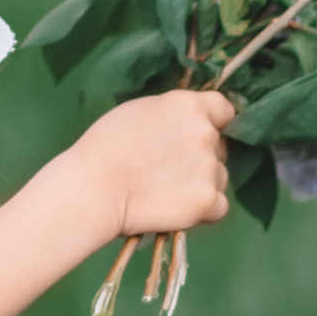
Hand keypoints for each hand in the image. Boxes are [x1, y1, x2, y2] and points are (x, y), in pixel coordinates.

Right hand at [70, 88, 233, 236]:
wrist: (92, 188)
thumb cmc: (105, 147)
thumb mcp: (140, 110)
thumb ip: (172, 115)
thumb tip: (189, 124)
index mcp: (189, 105)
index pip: (224, 110)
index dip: (214, 124)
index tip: (197, 136)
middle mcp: (205, 133)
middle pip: (219, 146)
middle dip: (201, 157)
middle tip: (168, 169)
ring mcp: (209, 168)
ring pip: (220, 177)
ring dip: (202, 184)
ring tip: (166, 192)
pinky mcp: (207, 200)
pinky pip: (219, 207)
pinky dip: (204, 211)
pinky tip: (178, 208)